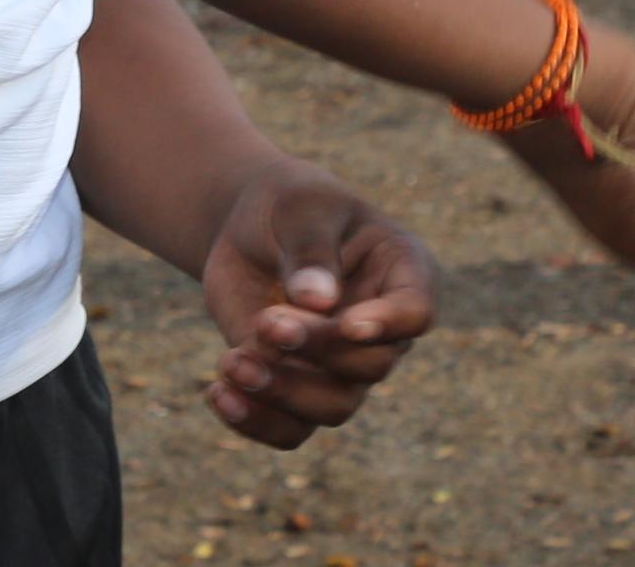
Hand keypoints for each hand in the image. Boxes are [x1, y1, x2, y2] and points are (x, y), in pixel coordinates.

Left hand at [189, 157, 439, 448]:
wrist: (250, 229)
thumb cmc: (290, 205)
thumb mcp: (301, 208)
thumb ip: (310, 250)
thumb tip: (317, 303)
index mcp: (401, 274)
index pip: (415, 312)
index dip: (388, 325)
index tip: (347, 323)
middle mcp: (382, 331)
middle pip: (369, 366)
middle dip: (316, 350)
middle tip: (266, 322)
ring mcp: (342, 366)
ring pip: (333, 408)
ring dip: (282, 393)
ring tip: (231, 362)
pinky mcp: (299, 385)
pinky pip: (291, 429)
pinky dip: (255, 422)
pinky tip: (218, 394)